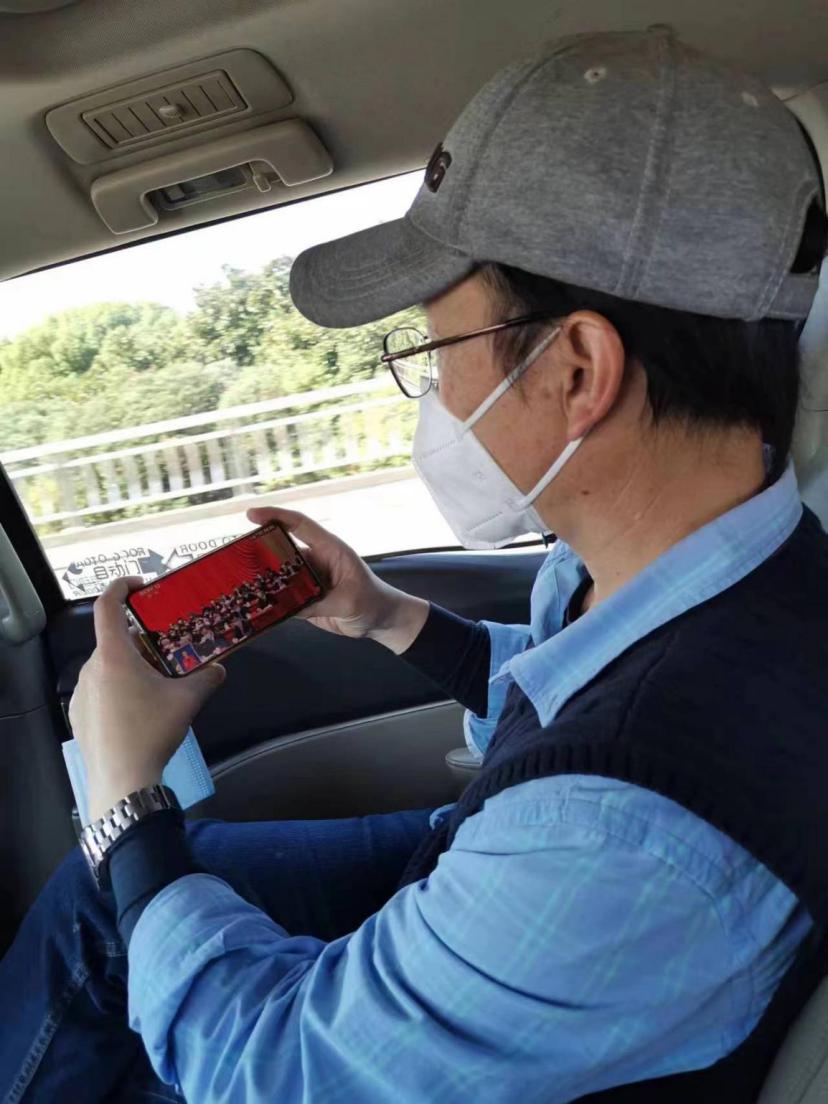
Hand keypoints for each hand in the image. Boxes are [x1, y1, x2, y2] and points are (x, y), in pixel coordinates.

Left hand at [69, 576, 225, 821]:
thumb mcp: (187, 701)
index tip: (141, 585)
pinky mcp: (79, 716)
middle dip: (139, 640)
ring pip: (107, 668)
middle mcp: (91, 668)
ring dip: (129, 668)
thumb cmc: (152, 730)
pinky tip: (138, 713)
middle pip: (113, 640)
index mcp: (114, 655)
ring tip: (155, 686)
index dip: (121, 587)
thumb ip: (207, 678)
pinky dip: (117, 691)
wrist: (122, 780)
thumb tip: (220, 668)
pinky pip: (99, 691)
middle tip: (166, 650)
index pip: (108, 605)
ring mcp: (81, 693)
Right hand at [246, 505, 428, 653]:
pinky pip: (282, 596)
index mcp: (329, 549)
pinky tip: (251, 605)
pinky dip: (267, 600)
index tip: (251, 515)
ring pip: (278, 574)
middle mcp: (315, 560)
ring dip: (260, 578)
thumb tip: (286, 608)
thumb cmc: (372, 602)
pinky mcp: (304, 597)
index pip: (299, 525)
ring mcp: (308, 578)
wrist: (381, 621)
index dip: (276, 516)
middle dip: (258, 549)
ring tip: (234, 582)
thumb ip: (318, 604)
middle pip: (281, 549)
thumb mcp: (348, 602)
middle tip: (232, 555)